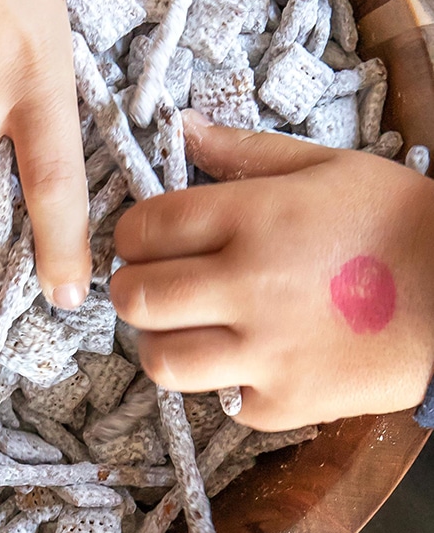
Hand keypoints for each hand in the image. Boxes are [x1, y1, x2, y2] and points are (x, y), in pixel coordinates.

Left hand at [112, 113, 433, 429]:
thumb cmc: (399, 220)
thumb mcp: (325, 164)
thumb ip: (244, 150)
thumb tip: (183, 128)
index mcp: (249, 218)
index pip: (143, 229)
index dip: (132, 234)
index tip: (144, 240)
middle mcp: (246, 285)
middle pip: (136, 297)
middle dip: (134, 287)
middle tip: (154, 283)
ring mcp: (266, 351)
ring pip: (161, 361)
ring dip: (162, 342)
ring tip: (185, 329)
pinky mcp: (290, 403)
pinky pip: (225, 403)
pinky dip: (228, 386)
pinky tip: (249, 361)